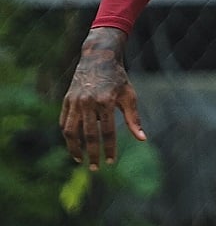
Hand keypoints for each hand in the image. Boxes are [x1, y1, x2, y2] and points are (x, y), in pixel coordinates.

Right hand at [60, 27, 144, 169]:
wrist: (99, 58)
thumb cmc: (118, 79)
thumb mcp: (129, 96)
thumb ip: (133, 119)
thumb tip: (142, 139)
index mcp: (106, 102)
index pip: (107, 132)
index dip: (109, 149)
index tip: (110, 162)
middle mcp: (88, 102)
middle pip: (87, 135)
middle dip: (92, 153)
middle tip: (95, 168)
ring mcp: (75, 101)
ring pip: (70, 131)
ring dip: (74, 148)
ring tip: (80, 159)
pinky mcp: (66, 100)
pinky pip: (64, 122)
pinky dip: (67, 135)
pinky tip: (73, 144)